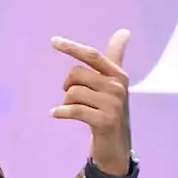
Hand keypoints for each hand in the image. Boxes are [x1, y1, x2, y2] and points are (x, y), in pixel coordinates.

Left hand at [51, 30, 131, 175]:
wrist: (115, 147)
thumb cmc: (109, 110)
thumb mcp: (112, 84)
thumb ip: (115, 58)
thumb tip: (124, 31)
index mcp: (118, 74)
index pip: (91, 55)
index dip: (72, 47)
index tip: (53, 41)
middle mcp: (118, 86)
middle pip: (76, 73)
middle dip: (66, 85)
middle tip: (70, 96)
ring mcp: (113, 104)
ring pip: (72, 92)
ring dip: (66, 102)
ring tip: (72, 109)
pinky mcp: (105, 121)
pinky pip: (73, 110)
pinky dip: (60, 112)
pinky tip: (56, 114)